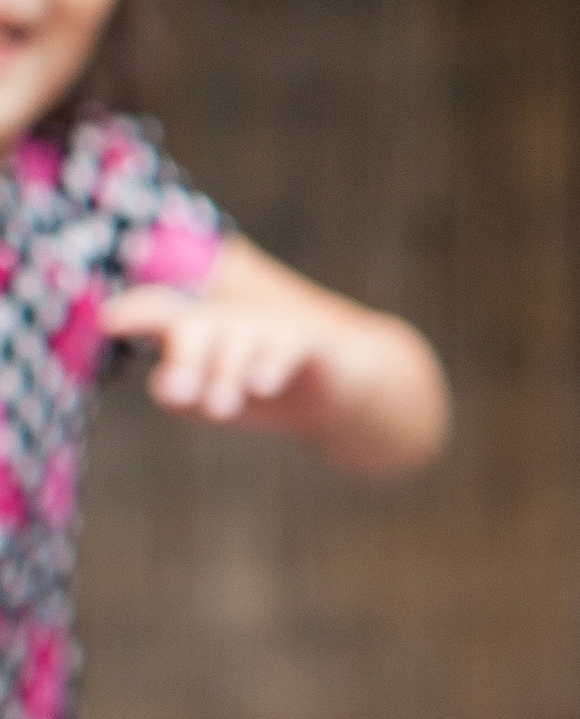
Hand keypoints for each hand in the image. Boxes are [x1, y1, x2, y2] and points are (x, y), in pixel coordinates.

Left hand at [102, 286, 345, 438]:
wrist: (331, 393)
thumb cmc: (251, 388)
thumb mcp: (205, 400)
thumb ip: (179, 394)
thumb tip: (167, 385)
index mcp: (193, 327)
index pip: (158, 311)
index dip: (133, 312)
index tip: (108, 322)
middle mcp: (226, 318)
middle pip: (195, 324)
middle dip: (183, 355)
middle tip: (173, 392)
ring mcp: (267, 324)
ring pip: (237, 338)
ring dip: (225, 371)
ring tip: (219, 407)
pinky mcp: (307, 338)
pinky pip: (285, 344)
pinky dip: (271, 363)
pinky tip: (262, 383)